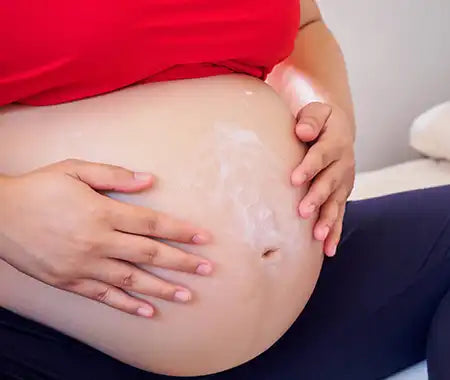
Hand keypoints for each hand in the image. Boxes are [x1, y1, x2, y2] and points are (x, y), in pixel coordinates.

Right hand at [0, 159, 212, 317]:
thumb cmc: (40, 188)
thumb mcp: (76, 170)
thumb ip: (114, 176)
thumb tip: (149, 180)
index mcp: (102, 212)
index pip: (153, 224)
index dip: (181, 231)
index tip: (203, 238)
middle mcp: (98, 242)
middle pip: (149, 253)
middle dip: (182, 261)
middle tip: (208, 269)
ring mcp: (84, 265)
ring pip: (132, 279)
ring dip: (162, 288)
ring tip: (187, 295)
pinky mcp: (70, 281)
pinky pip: (104, 296)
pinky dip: (127, 304)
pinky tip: (147, 310)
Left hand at [291, 102, 354, 256]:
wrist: (337, 131)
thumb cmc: (318, 122)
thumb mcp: (316, 113)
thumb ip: (311, 119)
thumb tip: (302, 130)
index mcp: (335, 142)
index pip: (321, 155)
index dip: (309, 166)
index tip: (294, 178)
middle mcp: (343, 164)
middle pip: (330, 182)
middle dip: (317, 197)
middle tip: (303, 211)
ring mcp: (343, 183)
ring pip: (336, 203)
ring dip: (328, 219)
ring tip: (318, 236)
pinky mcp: (341, 196)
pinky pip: (339, 215)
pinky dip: (334, 232)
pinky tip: (328, 250)